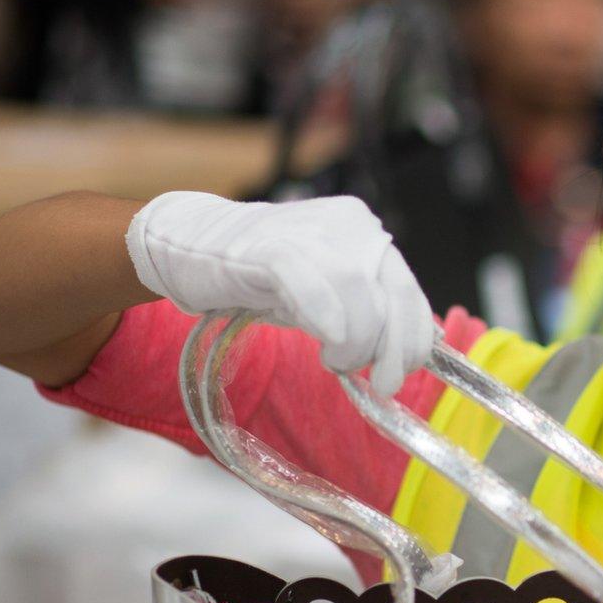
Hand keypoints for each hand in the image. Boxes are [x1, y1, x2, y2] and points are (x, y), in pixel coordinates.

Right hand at [126, 192, 433, 394]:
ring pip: (356, 292)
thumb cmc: (265, 278)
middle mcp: (349, 226)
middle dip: (383, 349)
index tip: (396, 376)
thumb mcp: (329, 299)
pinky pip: (308, 280)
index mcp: (368, 237)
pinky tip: (325, 340)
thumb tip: (408, 354)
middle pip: (389, 297)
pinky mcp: (270, 246)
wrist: (191, 246)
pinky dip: (324, 315)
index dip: (411, 342)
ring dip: (351, 341)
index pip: (409, 294)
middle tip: (362, 375)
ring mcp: (310, 232)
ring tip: (331, 360)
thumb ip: (368, 314)